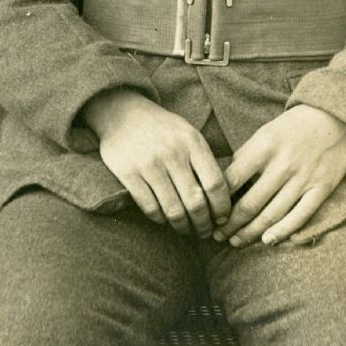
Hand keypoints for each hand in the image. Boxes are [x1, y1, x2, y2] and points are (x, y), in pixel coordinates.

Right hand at [83, 89, 230, 236]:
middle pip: (196, 202)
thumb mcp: (188, 134)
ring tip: (186, 230)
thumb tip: (222, 197)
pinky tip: (164, 220)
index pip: (215, 183)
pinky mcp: (128, 173)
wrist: (123, 112)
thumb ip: (204, 160)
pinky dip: (160, 219)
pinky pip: (150, 208)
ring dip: (182, 227)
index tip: (223, 218)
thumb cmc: (162, 128)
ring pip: (173, 210)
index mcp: (192, 142)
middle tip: (205, 232)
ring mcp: (149, 164)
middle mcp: (172, 153)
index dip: (222, 207)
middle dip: (204, 224)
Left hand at [213, 105, 345, 246]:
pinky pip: (299, 216)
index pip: (233, 179)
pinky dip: (282, 231)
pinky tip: (267, 240)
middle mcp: (283, 164)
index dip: (218, 201)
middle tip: (218, 236)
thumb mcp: (264, 133)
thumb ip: (245, 157)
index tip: (210, 212)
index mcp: (264, 147)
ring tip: (236, 242)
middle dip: (231, 225)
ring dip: (251, 232)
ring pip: (272, 214)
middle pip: (250, 203)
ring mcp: (303, 178)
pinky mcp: (321, 188)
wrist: (333, 117)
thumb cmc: (292, 127)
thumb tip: (222, 183)